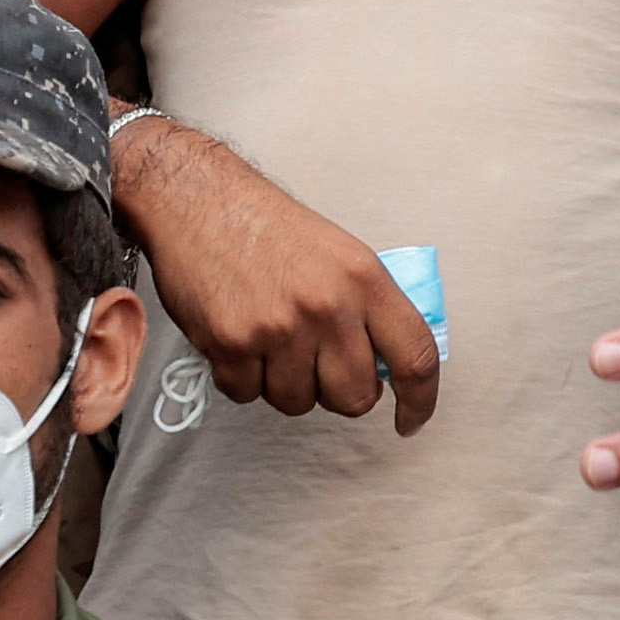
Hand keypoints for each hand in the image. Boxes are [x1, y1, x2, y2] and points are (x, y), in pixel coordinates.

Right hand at [118, 122, 437, 431]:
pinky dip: (241, 376)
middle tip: (318, 363)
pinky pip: (248, 394)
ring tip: (270, 337)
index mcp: (364, 279)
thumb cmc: (267, 226)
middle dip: (338, 392)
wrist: (198, 199)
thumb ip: (368, 307)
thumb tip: (389, 364)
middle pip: (355, 397)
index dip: (421, 400)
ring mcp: (279, 329)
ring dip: (285, 382)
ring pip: (298, 402)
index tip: (412, 419)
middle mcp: (327, 307)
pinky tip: (238, 336)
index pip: (414, 357)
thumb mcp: (340, 253)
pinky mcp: (232, 345)